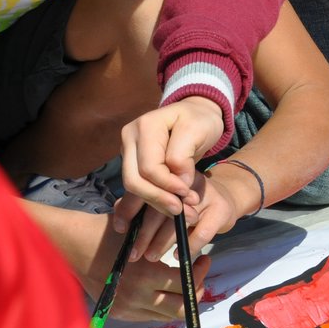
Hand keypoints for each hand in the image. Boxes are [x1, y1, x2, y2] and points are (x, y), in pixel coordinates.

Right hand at [32, 203, 209, 322]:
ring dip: (180, 298)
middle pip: (181, 308)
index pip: (186, 285)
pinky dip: (162, 303)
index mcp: (146, 274)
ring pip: (167, 315)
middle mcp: (138, 297)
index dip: (199, 273)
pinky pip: (150, 315)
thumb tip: (196, 223)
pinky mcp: (120, 313)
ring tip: (183, 278)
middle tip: (197, 271)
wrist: (72, 247)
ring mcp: (127, 309)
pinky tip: (163, 285)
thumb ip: (167, 230)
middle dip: (195, 290)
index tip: (204, 258)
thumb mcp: (141, 225)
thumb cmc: (109, 231)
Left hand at [113, 169, 242, 263]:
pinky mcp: (221, 210)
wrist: (230, 196)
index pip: (147, 191)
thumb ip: (144, 202)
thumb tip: (118, 214)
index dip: (131, 210)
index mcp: (172, 174)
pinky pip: (202, 232)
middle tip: (134, 253)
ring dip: (163, 241)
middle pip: (162, 206)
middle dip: (145, 232)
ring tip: (150, 256)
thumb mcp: (168, 197)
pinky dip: (188, 245)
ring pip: (180, 220)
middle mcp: (188, 180)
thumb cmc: (191, 201)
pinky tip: (178, 254)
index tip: (120, 231)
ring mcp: (206, 194)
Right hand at [119, 96, 224, 216]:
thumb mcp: (199, 130)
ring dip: (158, 203)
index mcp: (145, 126)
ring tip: (183, 212)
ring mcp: (128, 151)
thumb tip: (178, 183)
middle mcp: (130, 138)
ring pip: (135, 187)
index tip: (189, 195)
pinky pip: (139, 187)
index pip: (149, 167)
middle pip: (135, 180)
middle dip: (159, 199)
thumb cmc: (199, 120)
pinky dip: (155, 200)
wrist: (195, 115)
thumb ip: (184, 156)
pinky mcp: (133, 163)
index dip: (168, 185)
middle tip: (184, 211)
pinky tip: (171, 209)